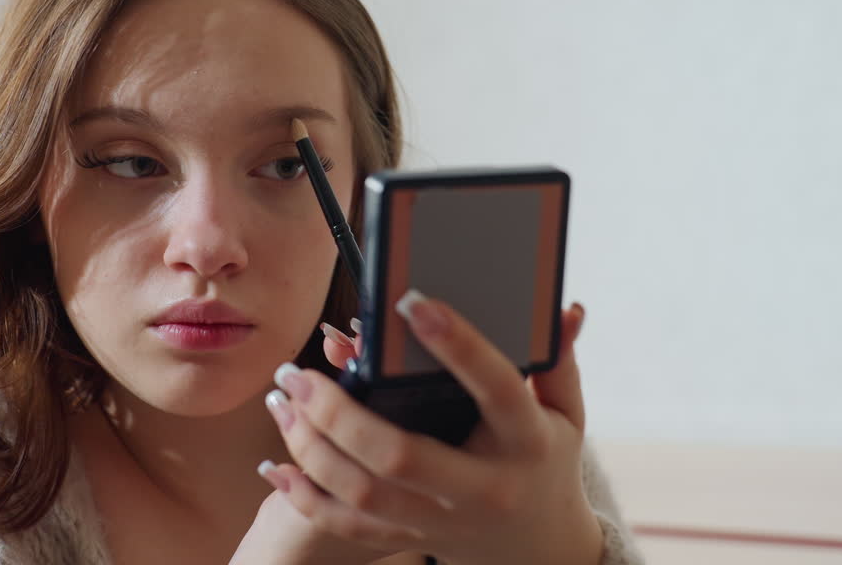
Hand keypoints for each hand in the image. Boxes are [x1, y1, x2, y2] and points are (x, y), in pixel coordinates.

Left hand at [260, 292, 602, 564]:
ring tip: (282, 401)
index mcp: (525, 442)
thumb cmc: (546, 460)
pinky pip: (348, 526)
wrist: (539, 547)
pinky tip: (275, 464)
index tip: (412, 302)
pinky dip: (306, 498)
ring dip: (310, 448)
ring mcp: (443, 521)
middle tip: (297, 371)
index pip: (494, 389)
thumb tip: (563, 307)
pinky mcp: (412, 539)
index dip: (456, 345)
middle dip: (338, 411)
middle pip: (401, 455)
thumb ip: (556, 360)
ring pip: (363, 493)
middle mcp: (483, 487)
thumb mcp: (565, 413)